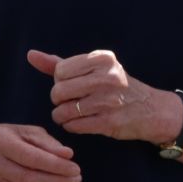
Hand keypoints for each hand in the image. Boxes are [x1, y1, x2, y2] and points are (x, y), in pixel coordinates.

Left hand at [27, 49, 181, 145]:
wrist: (151, 110)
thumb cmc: (117, 86)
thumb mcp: (93, 69)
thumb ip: (59, 63)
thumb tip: (31, 55)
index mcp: (102, 59)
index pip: (60, 71)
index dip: (60, 81)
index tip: (71, 85)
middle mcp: (107, 77)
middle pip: (58, 91)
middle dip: (59, 100)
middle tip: (70, 101)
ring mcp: (108, 100)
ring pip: (64, 111)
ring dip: (63, 115)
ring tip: (73, 113)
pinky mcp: (109, 121)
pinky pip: (74, 125)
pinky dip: (72, 126)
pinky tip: (81, 122)